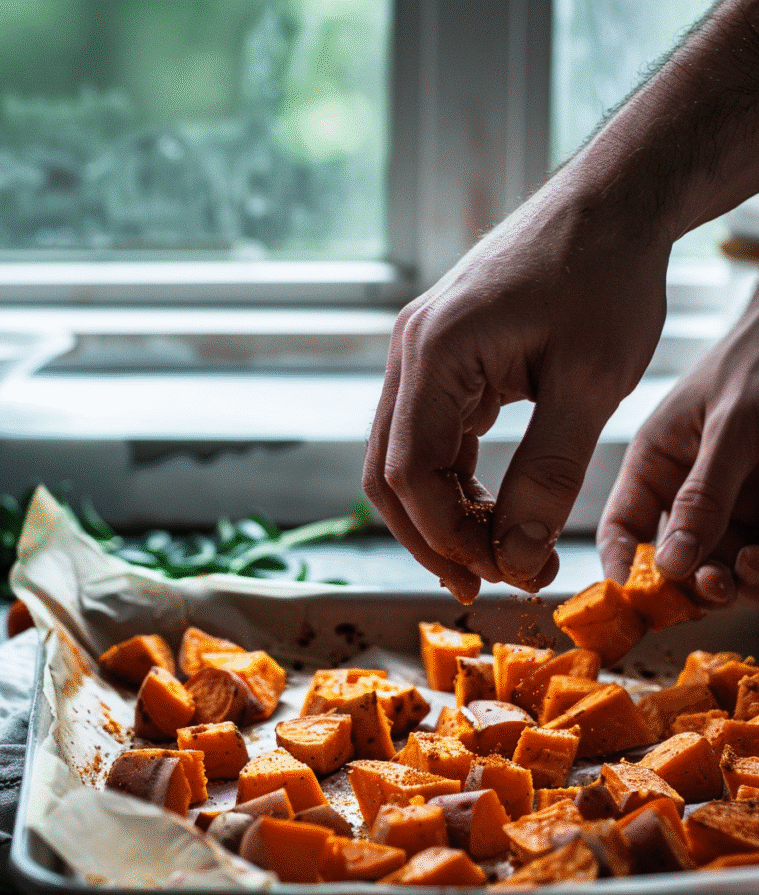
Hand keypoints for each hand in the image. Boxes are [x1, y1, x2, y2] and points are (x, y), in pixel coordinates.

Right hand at [363, 180, 671, 601]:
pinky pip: (431, 436)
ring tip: (496, 555)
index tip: (501, 574)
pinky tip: (493, 509)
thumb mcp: (589, 385)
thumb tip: (517, 555)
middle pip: (389, 474)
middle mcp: (410, 353)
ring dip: (443, 514)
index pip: (409, 472)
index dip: (447, 537)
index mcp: (434, 354)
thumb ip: (548, 475)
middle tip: (486, 584)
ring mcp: (421, 355)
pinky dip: (456, 482)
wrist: (612, 203)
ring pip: (404, 460)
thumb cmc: (607, 276)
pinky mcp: (443, 359)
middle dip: (433, 537)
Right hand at [598, 286, 758, 605]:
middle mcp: (688, 494)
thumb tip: (672, 564)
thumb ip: (702, 493)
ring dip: (732, 582)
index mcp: (655, 465)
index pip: (622, 529)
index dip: (623, 567)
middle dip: (691, 583)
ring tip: (749, 571)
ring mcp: (731, 506)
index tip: (637, 597)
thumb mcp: (729, 424)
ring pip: (722, 567)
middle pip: (675, 561)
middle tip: (711, 586)